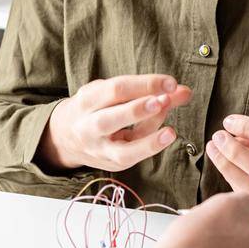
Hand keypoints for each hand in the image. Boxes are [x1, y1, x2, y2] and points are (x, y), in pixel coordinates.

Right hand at [39, 75, 191, 173]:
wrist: (65, 137)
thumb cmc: (96, 108)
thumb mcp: (111, 92)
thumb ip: (146, 90)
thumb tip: (183, 91)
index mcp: (87, 100)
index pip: (115, 89)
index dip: (144, 85)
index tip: (171, 82)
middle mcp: (88, 127)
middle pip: (110, 119)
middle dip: (137, 110)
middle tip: (164, 100)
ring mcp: (99, 150)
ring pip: (121, 150)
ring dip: (147, 140)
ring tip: (170, 131)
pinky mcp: (111, 165)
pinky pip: (131, 159)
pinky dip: (150, 148)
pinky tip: (166, 137)